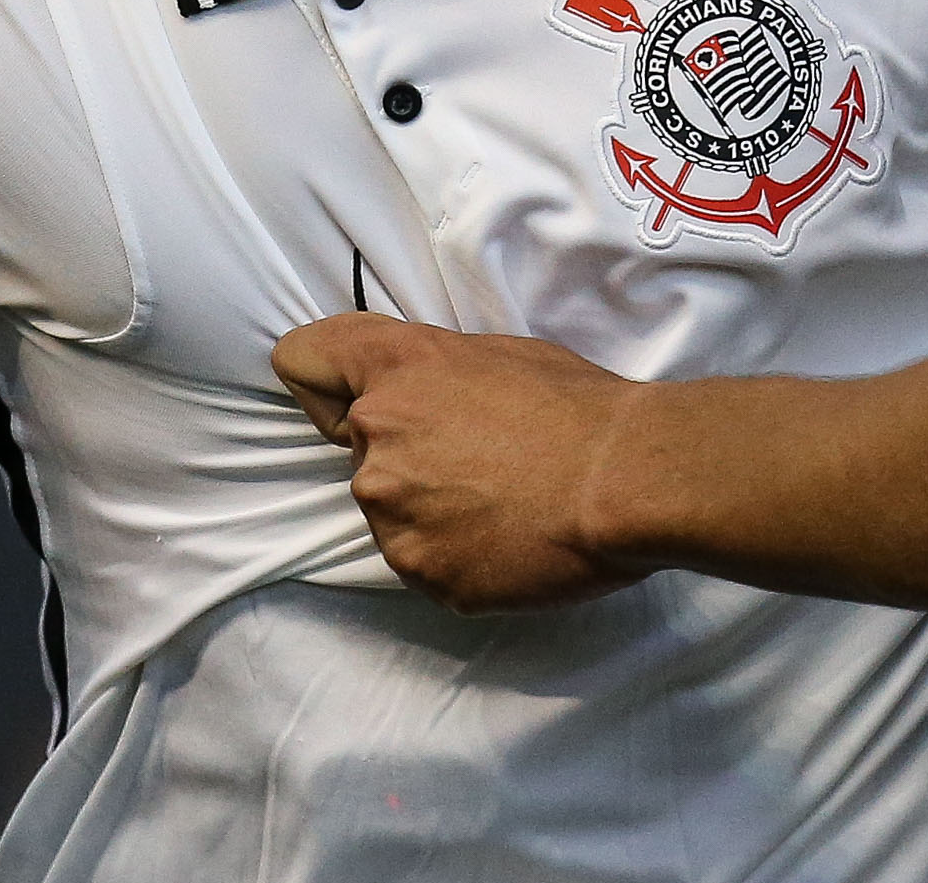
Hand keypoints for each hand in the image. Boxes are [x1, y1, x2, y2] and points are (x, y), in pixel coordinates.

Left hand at [273, 314, 652, 614]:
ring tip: (507, 505)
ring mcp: (392, 513)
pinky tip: (510, 541)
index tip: (356, 405)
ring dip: (434, 514)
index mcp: (396, 369)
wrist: (625, 480)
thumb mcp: (500, 355)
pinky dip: (460, 559)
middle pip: (362, 452)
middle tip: (486, 464)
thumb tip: (426, 399)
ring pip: (392, 514)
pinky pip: (425, 565)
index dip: (326, 387)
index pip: (302, 360)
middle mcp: (377, 437)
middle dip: (411, 459)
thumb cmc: (579, 407)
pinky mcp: (420, 572)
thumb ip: (436, 374)